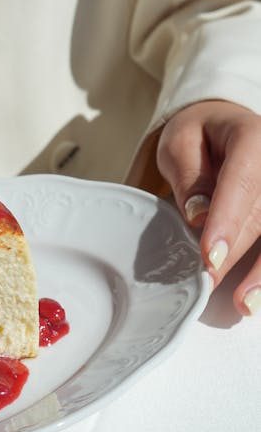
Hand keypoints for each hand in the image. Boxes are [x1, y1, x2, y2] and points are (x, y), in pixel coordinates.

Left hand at [156, 100, 260, 316]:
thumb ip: (189, 177)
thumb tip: (199, 217)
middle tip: (208, 283)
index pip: (242, 182)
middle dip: (236, 254)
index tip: (211, 255)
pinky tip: (256, 295)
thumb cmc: (200, 136)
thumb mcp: (179, 143)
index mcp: (252, 137)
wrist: (225, 127)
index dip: (227, 222)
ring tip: (243, 304)